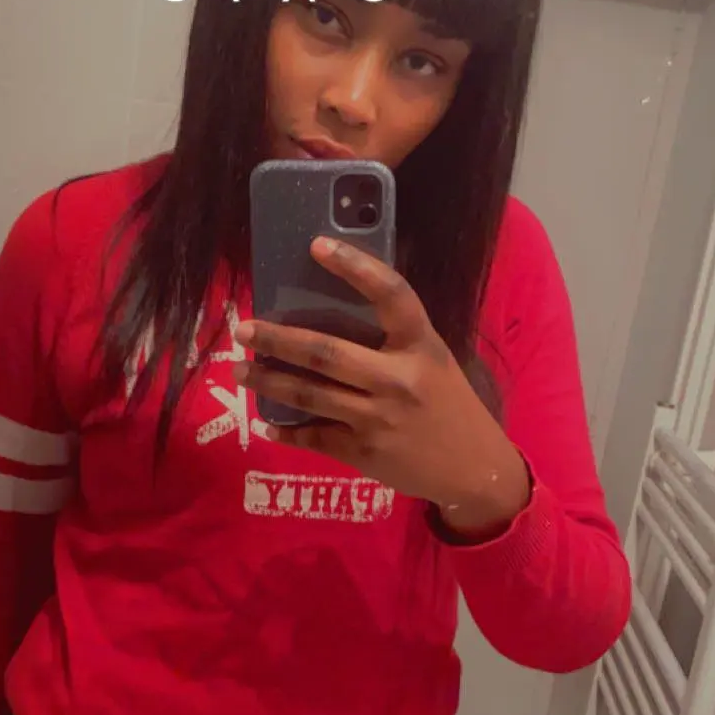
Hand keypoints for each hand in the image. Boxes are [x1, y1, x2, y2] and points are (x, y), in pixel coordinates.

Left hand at [234, 237, 530, 534]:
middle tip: (243, 329)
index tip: (317, 245)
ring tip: (240, 370)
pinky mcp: (363, 453)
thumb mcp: (432, 360)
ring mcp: (378, 419)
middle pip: (325, 352)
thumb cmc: (449, 404)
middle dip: (276, 340)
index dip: (355, 266)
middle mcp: (398, 379)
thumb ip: (394, 339)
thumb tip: (330, 311)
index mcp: (421, 345)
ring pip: (308, 394)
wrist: (474, 469)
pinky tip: (267, 423)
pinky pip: (313, 436)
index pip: (391, 294)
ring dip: (267, 382)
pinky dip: (286, 431)